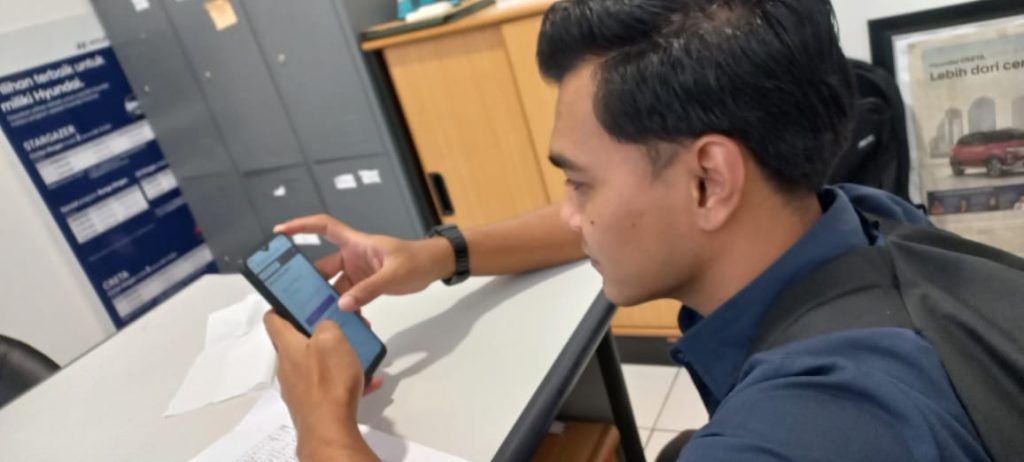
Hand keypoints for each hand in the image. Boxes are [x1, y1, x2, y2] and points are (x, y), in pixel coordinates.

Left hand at [264, 311, 378, 461]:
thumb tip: (322, 327)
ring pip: (317, 364)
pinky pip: (330, 385)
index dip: (283, 306)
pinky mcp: (312, 404)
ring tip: (361, 353)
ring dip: (338, 356)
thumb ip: (326, 325)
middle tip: (343, 326)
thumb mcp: (332, 339)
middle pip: (299, 343)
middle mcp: (288, 366)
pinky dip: (347, 380)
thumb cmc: (328, 380)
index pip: (273, 319)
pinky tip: (370, 380)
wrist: (329, 428)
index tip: (300, 300)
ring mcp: (299, 388)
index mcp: (287, 346)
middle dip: (321, 332)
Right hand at [274, 215, 453, 312]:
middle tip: (294, 299)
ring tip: (319, 318)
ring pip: (334, 287)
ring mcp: (357, 272)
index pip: (323, 227)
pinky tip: (350, 323)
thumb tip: (343, 305)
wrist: (434, 266)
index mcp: (356, 243)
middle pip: (322, 267)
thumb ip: (369, 289)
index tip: (279, 231)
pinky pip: (349, 297)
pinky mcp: (365, 285)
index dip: (301, 226)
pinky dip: (348, 309)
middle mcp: (352, 256)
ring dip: (329, 301)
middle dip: (309, 282)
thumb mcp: (393, 274)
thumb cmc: (417, 260)